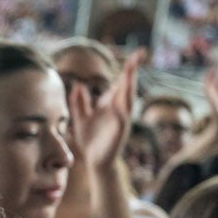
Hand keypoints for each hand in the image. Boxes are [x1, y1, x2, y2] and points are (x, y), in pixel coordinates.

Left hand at [70, 50, 143, 172]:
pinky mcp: (119, 132)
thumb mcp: (81, 118)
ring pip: (127, 99)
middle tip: (138, 55)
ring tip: (132, 71)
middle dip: (132, 71)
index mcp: (110, 104)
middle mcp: (118, 109)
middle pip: (127, 87)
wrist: (94, 161)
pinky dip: (122, 111)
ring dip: (129, 86)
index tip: (133, 55)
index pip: (119, 83)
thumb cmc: (90, 140)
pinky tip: (121, 103)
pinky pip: (123, 119)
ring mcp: (121, 120)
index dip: (126, 69)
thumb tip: (78, 84)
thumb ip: (79, 102)